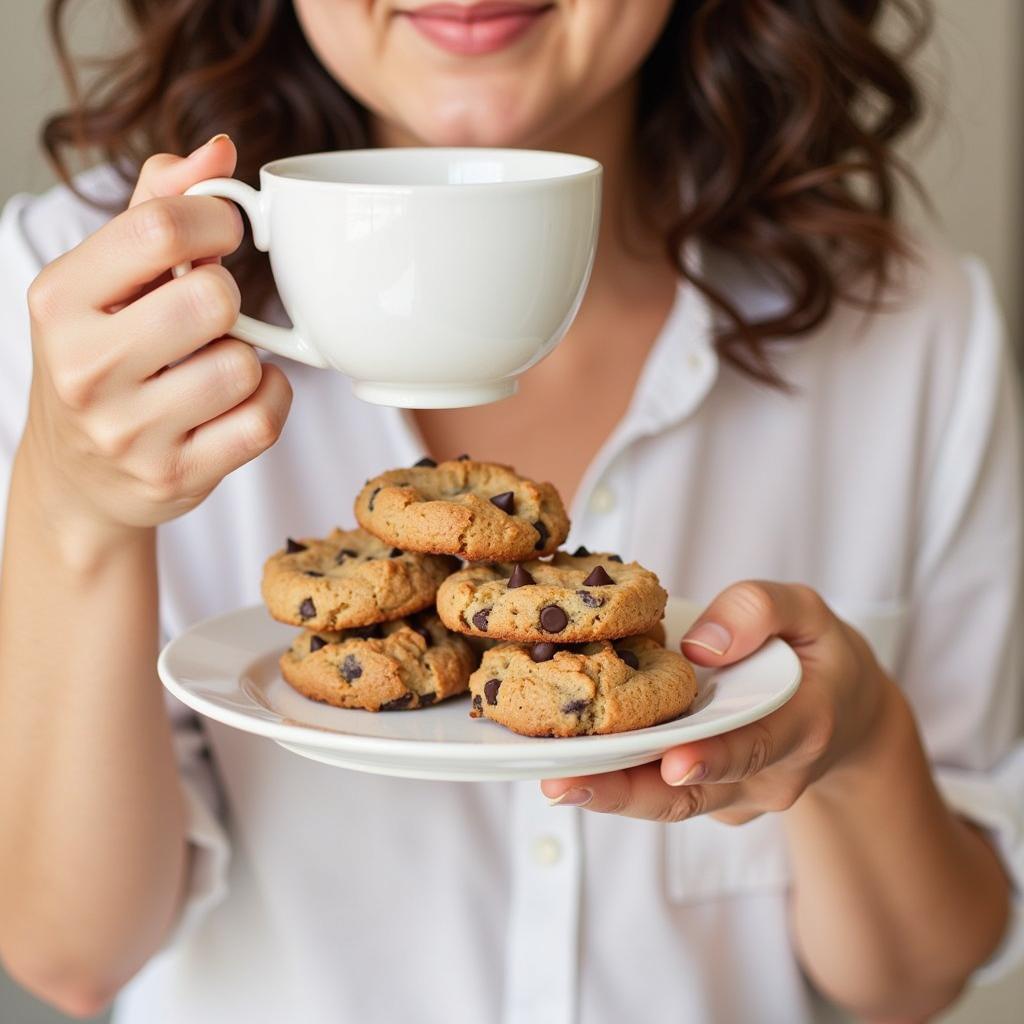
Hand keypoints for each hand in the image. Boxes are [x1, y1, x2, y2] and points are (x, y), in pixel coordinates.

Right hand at [21, 134, 291, 542]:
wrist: (79, 477)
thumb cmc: (104, 360)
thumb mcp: (104, 282)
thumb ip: (155, 208)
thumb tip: (217, 151)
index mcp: (61, 300)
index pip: (159, 228)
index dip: (215, 219)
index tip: (223, 233)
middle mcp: (86, 366)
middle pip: (212, 300)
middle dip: (228, 299)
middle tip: (211, 313)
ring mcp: (130, 431)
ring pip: (242, 366)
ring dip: (247, 360)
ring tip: (214, 364)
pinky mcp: (176, 476)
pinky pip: (263, 422)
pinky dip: (269, 403)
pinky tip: (240, 399)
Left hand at [541, 581, 900, 822]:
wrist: (843, 712)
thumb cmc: (816, 654)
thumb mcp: (806, 611)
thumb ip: (760, 611)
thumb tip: (700, 645)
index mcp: (801, 727)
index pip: (753, 747)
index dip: (712, 758)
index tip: (672, 764)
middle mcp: (767, 776)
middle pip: (693, 795)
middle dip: (626, 792)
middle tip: (564, 784)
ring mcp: (736, 794)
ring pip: (668, 803)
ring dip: (609, 794)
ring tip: (552, 781)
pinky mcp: (709, 797)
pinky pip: (662, 792)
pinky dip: (617, 781)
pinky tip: (568, 763)